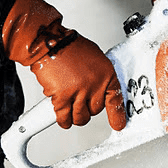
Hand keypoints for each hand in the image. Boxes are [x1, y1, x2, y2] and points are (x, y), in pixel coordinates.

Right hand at [2, 0, 125, 129]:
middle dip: (88, 110)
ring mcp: (79, 91)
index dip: (116, 114)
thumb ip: (98, 75)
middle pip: (96, 110)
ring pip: (81, 116)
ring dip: (75, 117)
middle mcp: (95, 84)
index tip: (118, 125)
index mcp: (106, 74)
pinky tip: (62, 118)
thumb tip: (99, 86)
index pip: (115, 98)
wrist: (49, 43)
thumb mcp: (94, 58)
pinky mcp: (62, 97)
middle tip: (80, 103)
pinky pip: (64, 117)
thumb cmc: (69, 47)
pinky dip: (62, 120)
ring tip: (70, 110)